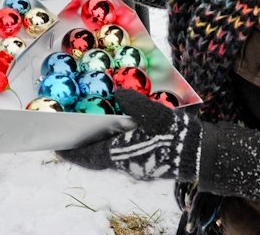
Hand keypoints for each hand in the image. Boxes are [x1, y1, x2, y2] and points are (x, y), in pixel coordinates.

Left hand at [57, 90, 201, 181]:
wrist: (201, 154)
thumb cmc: (176, 134)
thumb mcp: (154, 112)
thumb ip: (134, 102)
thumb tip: (117, 93)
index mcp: (122, 153)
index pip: (89, 156)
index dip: (72, 152)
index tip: (57, 148)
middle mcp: (126, 164)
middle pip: (97, 159)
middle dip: (83, 149)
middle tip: (70, 138)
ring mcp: (138, 167)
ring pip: (110, 158)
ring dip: (99, 147)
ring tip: (90, 132)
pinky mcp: (148, 165)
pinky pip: (124, 157)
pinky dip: (114, 146)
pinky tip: (118, 132)